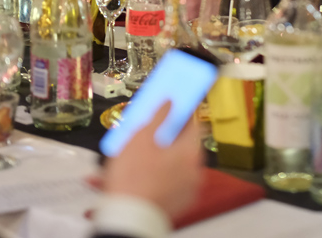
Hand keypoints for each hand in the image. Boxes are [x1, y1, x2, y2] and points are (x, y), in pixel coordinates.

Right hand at [101, 102, 202, 219]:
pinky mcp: (176, 204)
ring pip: (169, 166)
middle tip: (144, 135)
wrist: (127, 219)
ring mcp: (187, 189)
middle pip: (181, 146)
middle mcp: (195, 171)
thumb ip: (159, 116)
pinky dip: (149, 178)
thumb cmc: (133, 177)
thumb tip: (170, 101)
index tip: (170, 108)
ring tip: (126, 159)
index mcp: (191, 152)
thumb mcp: (142, 138)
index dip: (180, 114)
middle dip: (161, 139)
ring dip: (151, 160)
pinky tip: (127, 177)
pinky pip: (163, 184)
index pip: (193, 124)